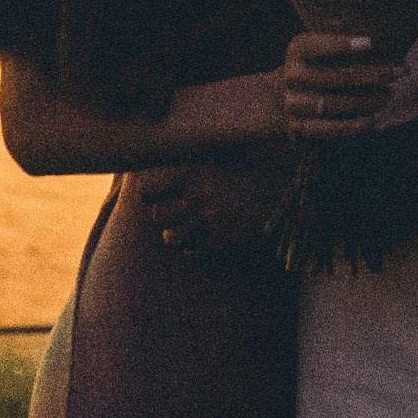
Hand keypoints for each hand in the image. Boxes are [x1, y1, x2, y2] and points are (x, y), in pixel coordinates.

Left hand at [136, 161, 287, 258]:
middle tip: (180, 214)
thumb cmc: (237, 179)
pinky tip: (206, 238)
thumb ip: (178, 173)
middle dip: (165, 217)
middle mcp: (197, 196)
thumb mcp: (208, 165)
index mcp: (191, 172)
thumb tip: (141, 184)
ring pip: (170, 238)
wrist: (276, 196)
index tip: (159, 195)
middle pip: (157, 216)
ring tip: (190, 229)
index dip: (150, 195)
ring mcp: (208, 220)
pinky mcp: (219, 241)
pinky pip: (190, 252)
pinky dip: (194, 249)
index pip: (146, 190)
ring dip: (177, 236)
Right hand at [277, 31, 399, 141]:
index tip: (371, 42)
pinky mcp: (298, 127)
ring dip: (367, 100)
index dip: (342, 45)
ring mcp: (293, 103)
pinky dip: (354, 125)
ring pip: (333, 103)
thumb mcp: (323, 50)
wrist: (282, 98)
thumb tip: (394, 51)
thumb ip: (348, 50)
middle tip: (400, 72)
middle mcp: (292, 75)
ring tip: (389, 95)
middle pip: (335, 76)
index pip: (319, 46)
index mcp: (298, 49)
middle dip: (373, 74)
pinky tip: (375, 118)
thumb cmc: (318, 67)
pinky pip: (329, 128)